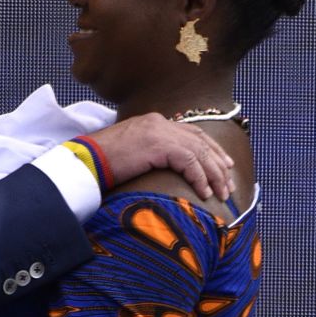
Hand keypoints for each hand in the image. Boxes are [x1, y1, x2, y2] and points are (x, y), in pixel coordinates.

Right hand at [88, 113, 233, 199]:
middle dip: (218, 164)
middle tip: (229, 184)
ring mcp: (159, 131)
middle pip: (200, 141)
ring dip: (214, 175)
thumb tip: (171, 171)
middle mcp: (159, 122)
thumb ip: (153, 154)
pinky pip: (190, 161)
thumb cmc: (103, 162)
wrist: (86, 160)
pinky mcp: (158, 144)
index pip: (192, 133)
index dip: (212, 150)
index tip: (225, 166)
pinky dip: (200, 178)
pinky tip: (204, 192)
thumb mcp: (133, 153)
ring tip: (222, 194)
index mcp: (153, 122)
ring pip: (200, 152)